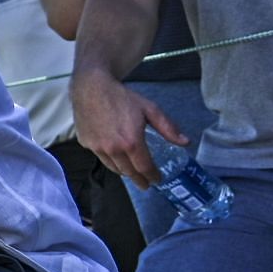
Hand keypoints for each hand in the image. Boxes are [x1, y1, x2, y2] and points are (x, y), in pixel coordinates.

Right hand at [70, 70, 185, 189]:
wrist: (91, 88)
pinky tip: (116, 157)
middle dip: (139, 180)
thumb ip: (167, 128)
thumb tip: (185, 142)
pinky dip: (111, 161)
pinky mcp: (87, 145)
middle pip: (129, 172)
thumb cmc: (122, 97)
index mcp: (131, 142)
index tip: (157, 180)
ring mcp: (98, 148)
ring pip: (114, 168)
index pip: (144, 168)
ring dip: (125, 173)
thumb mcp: (149, 109)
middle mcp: (113, 149)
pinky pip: (101, 158)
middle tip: (146, 184)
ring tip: (132, 173)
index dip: (152, 176)